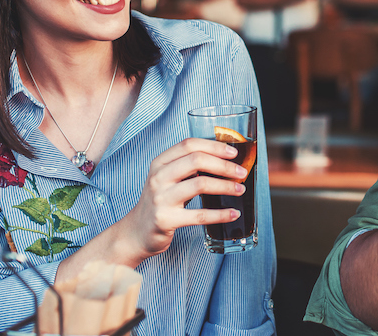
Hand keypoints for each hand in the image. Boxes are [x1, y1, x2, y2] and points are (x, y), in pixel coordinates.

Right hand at [117, 138, 248, 259]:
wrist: (136, 232)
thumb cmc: (159, 202)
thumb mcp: (167, 179)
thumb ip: (187, 167)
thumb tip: (224, 159)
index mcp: (160, 163)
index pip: (189, 144)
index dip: (214, 146)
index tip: (233, 152)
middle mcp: (158, 177)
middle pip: (196, 160)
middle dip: (224, 165)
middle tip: (241, 172)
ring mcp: (161, 198)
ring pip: (200, 184)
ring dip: (225, 186)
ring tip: (240, 190)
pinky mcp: (166, 219)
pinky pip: (199, 215)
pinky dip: (220, 214)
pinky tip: (232, 213)